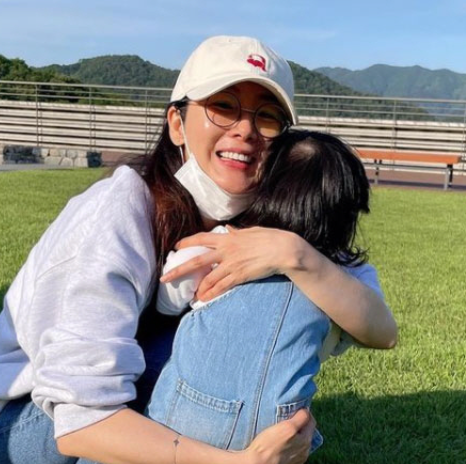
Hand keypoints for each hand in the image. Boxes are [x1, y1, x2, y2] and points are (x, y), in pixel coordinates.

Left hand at [160, 226, 301, 300]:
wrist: (283, 249)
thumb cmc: (270, 237)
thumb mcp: (251, 230)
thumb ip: (238, 231)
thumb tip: (229, 228)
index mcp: (227, 238)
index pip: (201, 239)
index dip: (187, 242)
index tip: (176, 247)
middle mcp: (226, 251)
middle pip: (197, 260)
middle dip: (179, 269)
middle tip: (165, 277)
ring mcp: (232, 264)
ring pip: (208, 278)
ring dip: (198, 288)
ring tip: (190, 296)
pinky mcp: (240, 275)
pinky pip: (222, 286)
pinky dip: (212, 293)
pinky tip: (204, 299)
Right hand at [241, 409, 315, 463]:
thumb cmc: (269, 445)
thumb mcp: (287, 427)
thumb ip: (300, 418)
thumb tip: (306, 410)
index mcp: (306, 440)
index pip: (311, 419)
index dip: (303, 411)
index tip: (293, 407)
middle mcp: (304, 450)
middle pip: (305, 429)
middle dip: (298, 421)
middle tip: (286, 415)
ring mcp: (296, 457)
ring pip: (298, 438)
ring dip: (293, 431)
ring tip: (281, 426)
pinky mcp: (288, 461)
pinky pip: (291, 446)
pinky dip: (288, 440)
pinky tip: (278, 439)